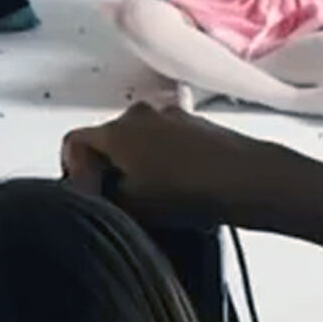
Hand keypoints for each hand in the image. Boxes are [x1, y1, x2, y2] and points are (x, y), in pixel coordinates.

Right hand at [61, 103, 266, 226]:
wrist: (249, 181)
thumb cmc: (188, 192)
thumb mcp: (131, 208)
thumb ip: (101, 199)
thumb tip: (95, 196)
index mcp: (116, 129)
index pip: (73, 144)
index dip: (75, 173)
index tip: (89, 196)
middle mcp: (140, 113)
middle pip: (107, 140)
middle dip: (106, 170)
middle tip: (116, 202)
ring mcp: (172, 115)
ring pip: (138, 140)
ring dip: (137, 165)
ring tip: (151, 198)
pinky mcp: (198, 125)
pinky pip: (167, 141)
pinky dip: (163, 161)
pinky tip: (178, 188)